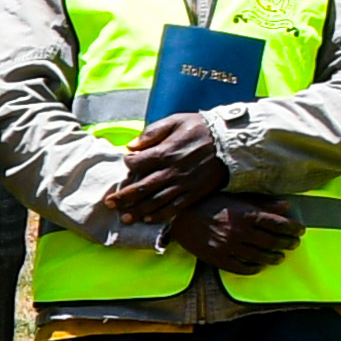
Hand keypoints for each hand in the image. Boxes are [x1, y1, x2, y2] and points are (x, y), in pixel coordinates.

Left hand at [113, 111, 232, 216]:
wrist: (231, 142)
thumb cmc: (201, 128)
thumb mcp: (176, 121)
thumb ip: (152, 133)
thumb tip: (131, 146)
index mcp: (165, 152)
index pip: (136, 163)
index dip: (128, 164)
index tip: (127, 164)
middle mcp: (171, 171)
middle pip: (141, 187)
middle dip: (123, 197)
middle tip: (109, 204)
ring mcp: (182, 185)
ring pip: (155, 202)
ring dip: (138, 211)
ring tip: (124, 218)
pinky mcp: (193, 193)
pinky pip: (174, 208)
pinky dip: (160, 215)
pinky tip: (149, 219)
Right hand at [204, 197, 301, 275]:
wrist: (180, 218)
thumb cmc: (209, 204)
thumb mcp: (236, 198)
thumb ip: (262, 204)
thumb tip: (286, 207)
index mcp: (245, 214)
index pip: (277, 224)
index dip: (292, 228)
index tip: (300, 230)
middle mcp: (240, 232)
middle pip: (272, 241)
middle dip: (287, 243)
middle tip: (294, 244)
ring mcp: (230, 247)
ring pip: (260, 257)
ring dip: (274, 258)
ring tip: (280, 257)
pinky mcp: (220, 259)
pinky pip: (242, 268)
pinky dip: (254, 268)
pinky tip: (259, 265)